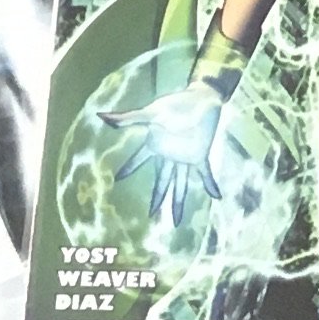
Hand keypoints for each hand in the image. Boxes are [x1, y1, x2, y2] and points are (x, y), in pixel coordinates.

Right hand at [108, 72, 236, 223]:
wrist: (202, 97)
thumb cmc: (175, 103)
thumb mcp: (151, 112)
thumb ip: (128, 118)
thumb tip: (102, 116)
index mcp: (155, 145)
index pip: (138, 161)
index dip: (128, 169)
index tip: (116, 180)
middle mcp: (168, 155)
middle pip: (161, 182)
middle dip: (156, 199)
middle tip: (151, 216)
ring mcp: (184, 157)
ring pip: (180, 184)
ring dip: (178, 202)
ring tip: (176, 222)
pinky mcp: (200, 155)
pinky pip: (205, 173)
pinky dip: (210, 185)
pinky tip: (216, 196)